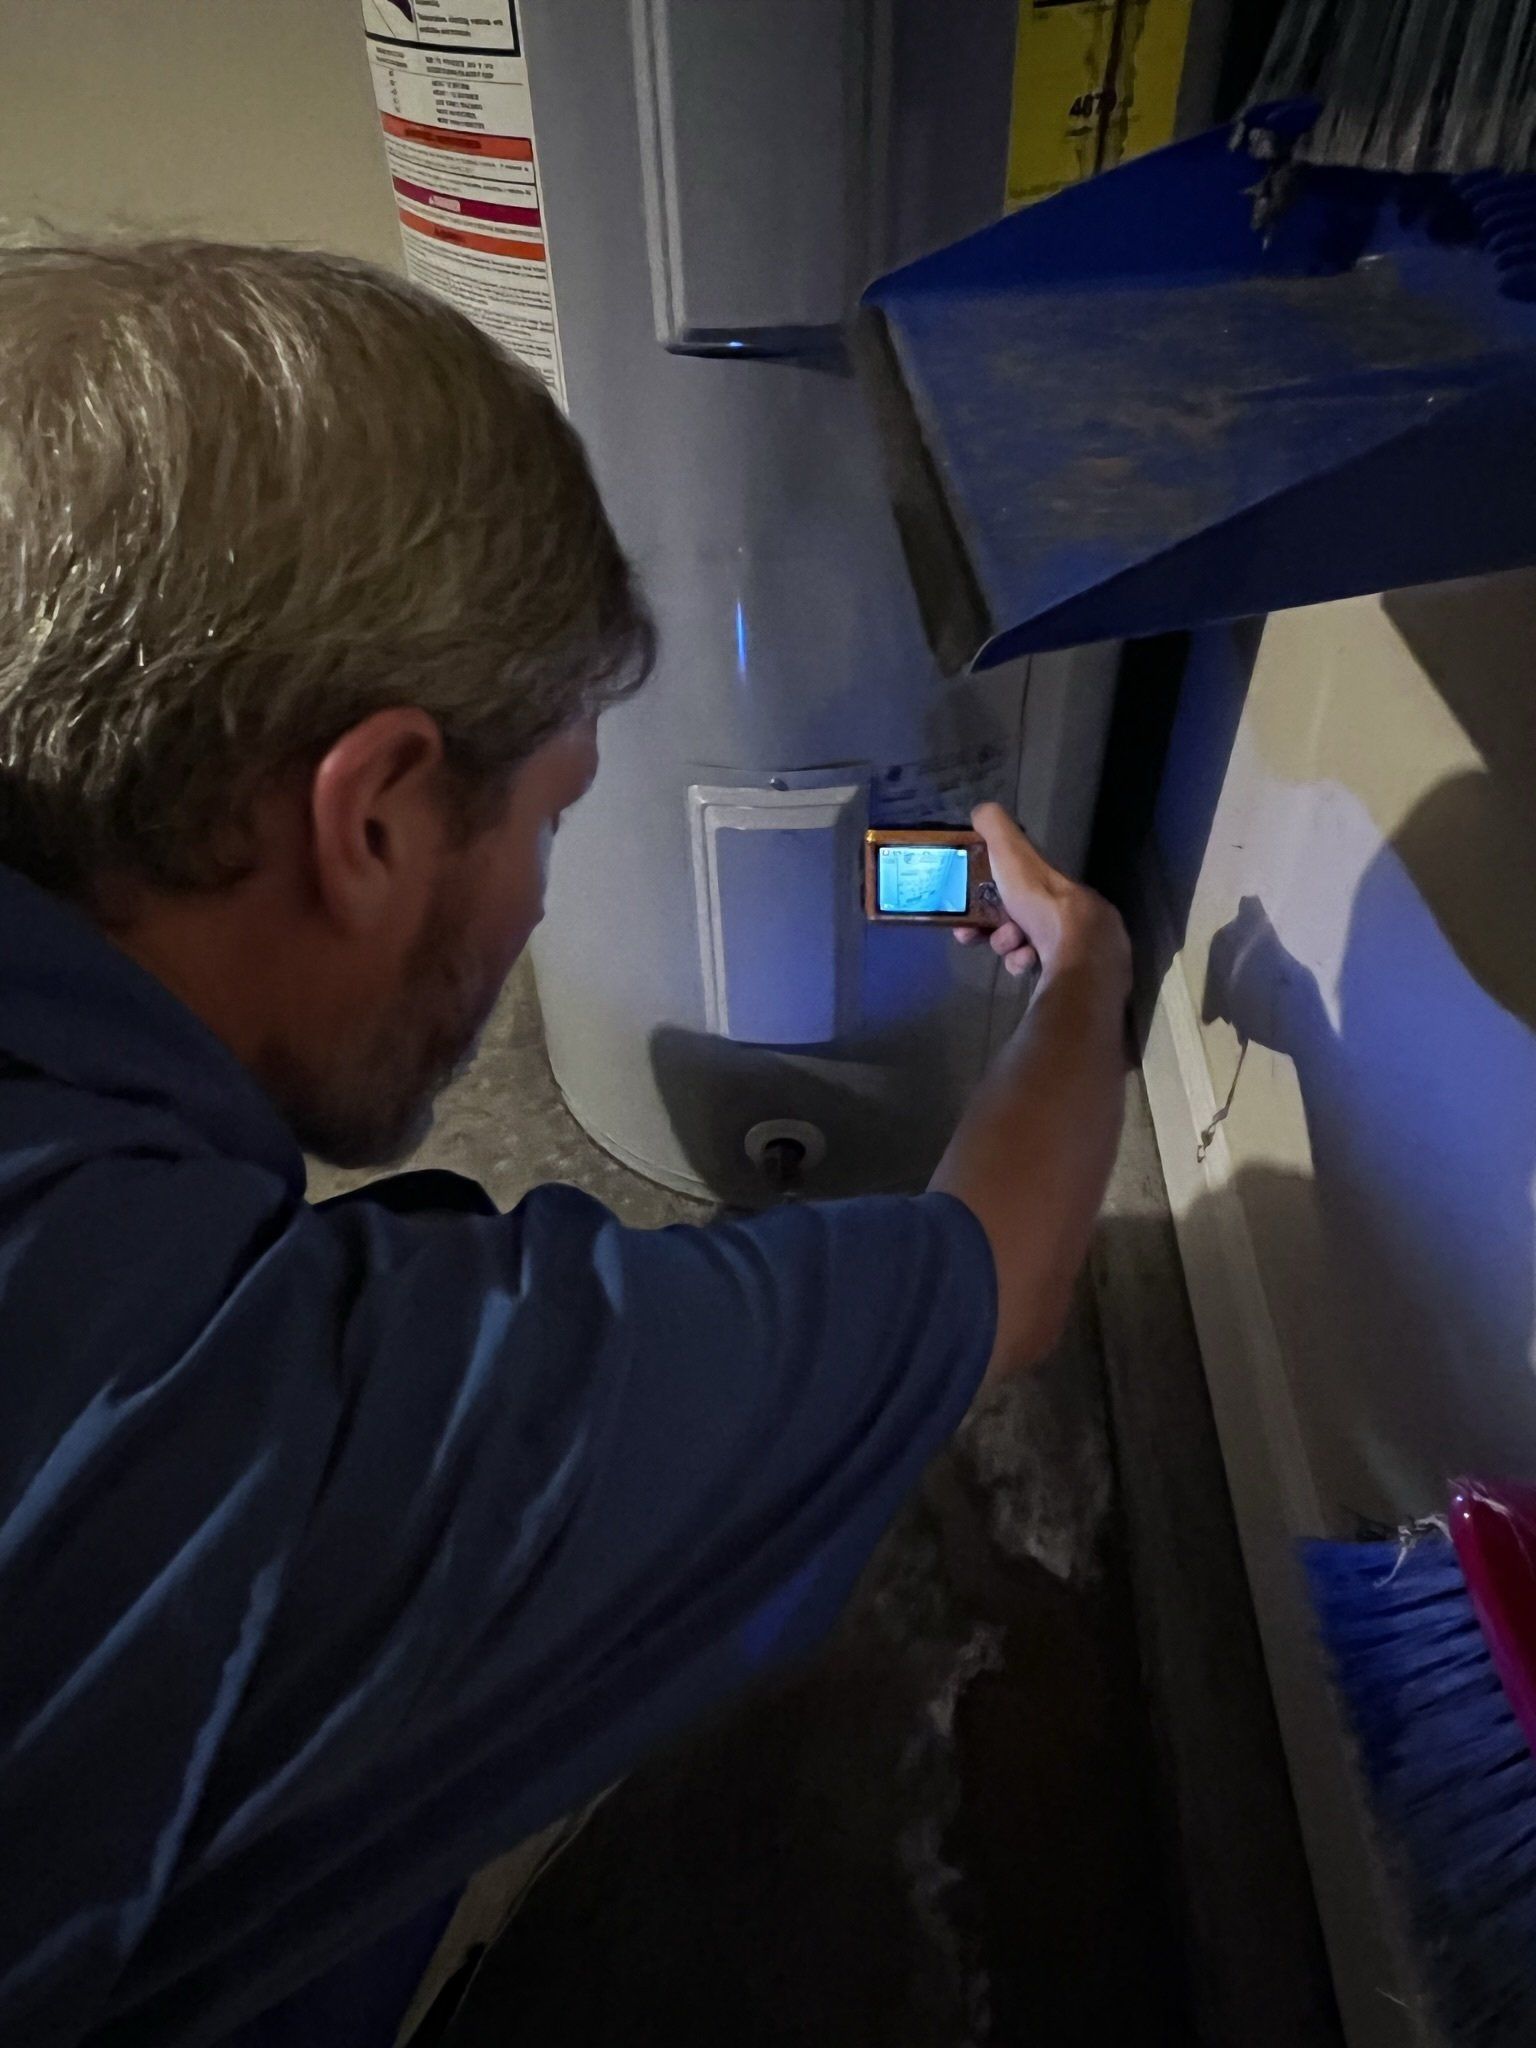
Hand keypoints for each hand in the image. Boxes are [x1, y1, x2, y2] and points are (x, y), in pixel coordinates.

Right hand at [955, 803, 1129, 988]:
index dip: (994, 896)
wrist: (1078, 956)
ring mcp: (1080, 950)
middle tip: (979, 935)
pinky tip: (1024, 964)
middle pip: (1022, 921)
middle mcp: (1076, 917)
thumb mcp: (1014, 856)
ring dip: (1008, 946)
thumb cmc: (1043, 904)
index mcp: (1064, 888)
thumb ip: (996, 831)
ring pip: (1028, 947)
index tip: (971, 907)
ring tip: (1011, 950)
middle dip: (997, 928)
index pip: (1024, 889)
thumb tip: (980, 811)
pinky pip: (1041, 971)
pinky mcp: (1079, 978)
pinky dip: (1025, 965)